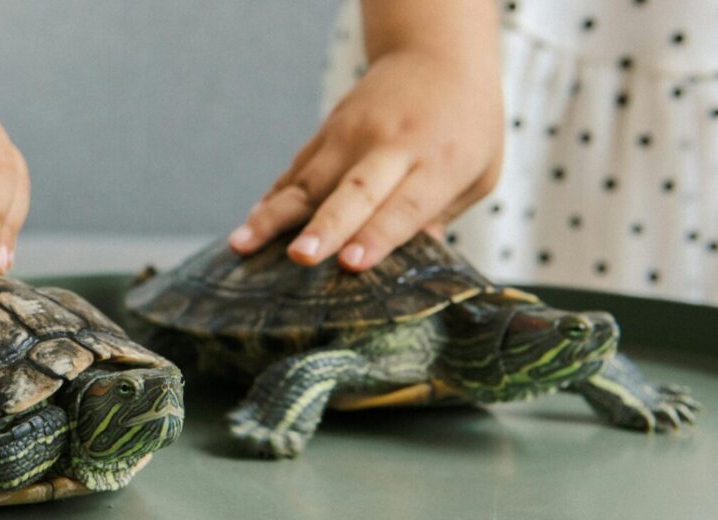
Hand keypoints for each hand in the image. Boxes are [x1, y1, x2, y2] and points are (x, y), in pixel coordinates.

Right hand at [230, 48, 502, 269]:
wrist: (436, 54)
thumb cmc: (466, 125)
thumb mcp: (479, 173)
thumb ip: (443, 217)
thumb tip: (409, 266)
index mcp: (440, 162)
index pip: (405, 204)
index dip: (377, 235)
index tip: (351, 263)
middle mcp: (391, 147)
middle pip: (353, 192)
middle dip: (326, 227)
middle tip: (301, 257)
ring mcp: (352, 136)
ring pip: (308, 182)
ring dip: (273, 216)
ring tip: (241, 244)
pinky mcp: (327, 132)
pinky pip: (295, 172)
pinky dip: (272, 199)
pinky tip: (249, 224)